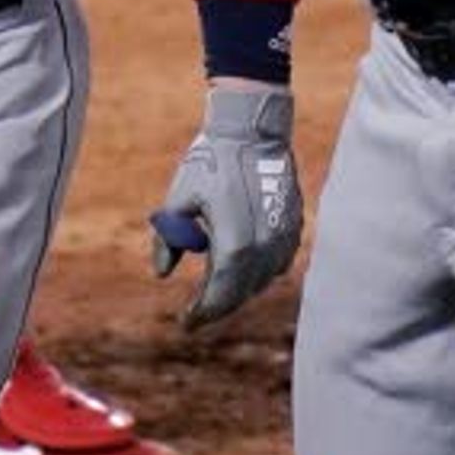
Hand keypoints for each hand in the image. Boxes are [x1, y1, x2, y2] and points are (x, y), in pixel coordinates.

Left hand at [152, 83, 299, 328]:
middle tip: (197, 313)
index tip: (185, 324)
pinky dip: (259, 272)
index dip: (201, 314)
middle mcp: (264, 248)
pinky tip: (242, 269)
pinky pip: (277, 264)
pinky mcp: (294, 228)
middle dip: (218, 307)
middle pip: (240, 294)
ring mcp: (283, 239)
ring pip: (261, 282)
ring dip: (239, 290)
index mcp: (234, 245)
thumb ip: (169, 240)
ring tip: (215, 292)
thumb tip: (161, 273)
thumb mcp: (178, 200)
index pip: (218, 296)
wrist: (253, 131)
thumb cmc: (211, 162)